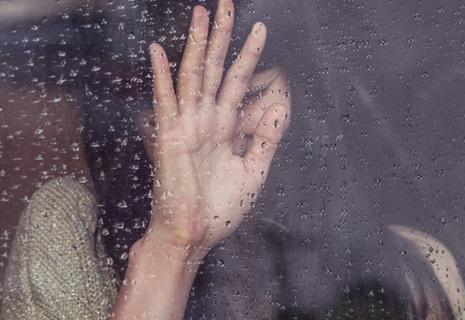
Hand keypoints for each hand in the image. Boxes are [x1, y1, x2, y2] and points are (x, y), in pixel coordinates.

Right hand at [145, 0, 290, 253]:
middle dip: (221, 37)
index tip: (259, 30)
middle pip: (214, 69)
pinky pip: (166, 103)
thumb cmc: (219, 209)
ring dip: (196, 45)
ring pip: (192, 77)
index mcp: (224, 128)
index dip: (248, 56)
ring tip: (202, 14)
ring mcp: (186, 127)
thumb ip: (266, 139)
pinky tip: (159, 52)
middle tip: (227, 5)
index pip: (237, 82)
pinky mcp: (169, 139)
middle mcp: (205, 121)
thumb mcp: (253, 172)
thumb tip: (279, 105)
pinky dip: (161, 78)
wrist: (195, 236)